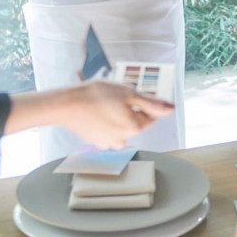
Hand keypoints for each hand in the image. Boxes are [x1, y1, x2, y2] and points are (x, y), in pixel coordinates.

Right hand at [59, 81, 174, 149]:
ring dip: (116, 114)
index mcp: (134, 128)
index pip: (150, 115)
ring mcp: (108, 143)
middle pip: (135, 121)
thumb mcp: (128, 93)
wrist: (65, 105)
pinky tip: (95, 110)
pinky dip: (104, 120)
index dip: (142, 101)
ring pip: (120, 125)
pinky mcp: (95, 141)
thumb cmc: (96, 96)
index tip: (130, 93)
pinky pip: (107, 129)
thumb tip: (171, 108)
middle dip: (128, 108)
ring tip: (103, 101)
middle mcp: (123, 139)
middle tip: (114, 95)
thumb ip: (152, 103)